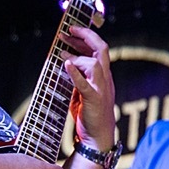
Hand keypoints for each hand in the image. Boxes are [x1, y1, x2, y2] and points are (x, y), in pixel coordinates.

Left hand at [64, 26, 116, 150]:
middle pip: (101, 49)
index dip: (86, 37)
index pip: (99, 49)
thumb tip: (65, 63)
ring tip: (62, 56)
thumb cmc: (89, 115)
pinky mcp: (94, 99)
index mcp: (103, 76)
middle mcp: (105, 79)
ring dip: (77, 57)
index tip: (71, 31)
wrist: (98, 137)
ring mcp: (102, 88)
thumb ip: (77, 77)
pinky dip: (75, 73)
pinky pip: (85, 83)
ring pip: (95, 64)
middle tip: (68, 30)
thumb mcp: (82, 92)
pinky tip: (66, 65)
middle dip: (85, 36)